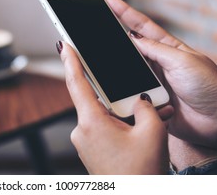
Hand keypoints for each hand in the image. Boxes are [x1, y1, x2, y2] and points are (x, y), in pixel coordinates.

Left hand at [59, 42, 168, 173]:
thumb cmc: (140, 172)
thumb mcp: (152, 133)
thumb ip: (145, 107)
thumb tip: (140, 100)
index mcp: (91, 122)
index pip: (76, 83)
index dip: (70, 61)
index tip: (64, 45)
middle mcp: (81, 131)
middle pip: (96, 100)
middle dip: (117, 97)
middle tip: (135, 98)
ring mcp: (84, 142)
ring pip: (102, 116)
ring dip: (122, 114)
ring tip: (148, 120)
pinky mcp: (89, 150)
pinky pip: (102, 129)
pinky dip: (118, 126)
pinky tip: (138, 131)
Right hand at [105, 0, 216, 152]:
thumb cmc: (209, 87)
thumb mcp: (184, 61)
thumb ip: (157, 50)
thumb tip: (133, 39)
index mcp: (167, 47)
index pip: (141, 26)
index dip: (124, 12)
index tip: (108, 0)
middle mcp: (156, 62)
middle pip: (127, 48)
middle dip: (111, 38)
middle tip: (93, 29)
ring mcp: (151, 81)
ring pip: (124, 71)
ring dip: (113, 68)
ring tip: (96, 60)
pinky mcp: (148, 100)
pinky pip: (128, 93)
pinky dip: (119, 91)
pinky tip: (109, 88)